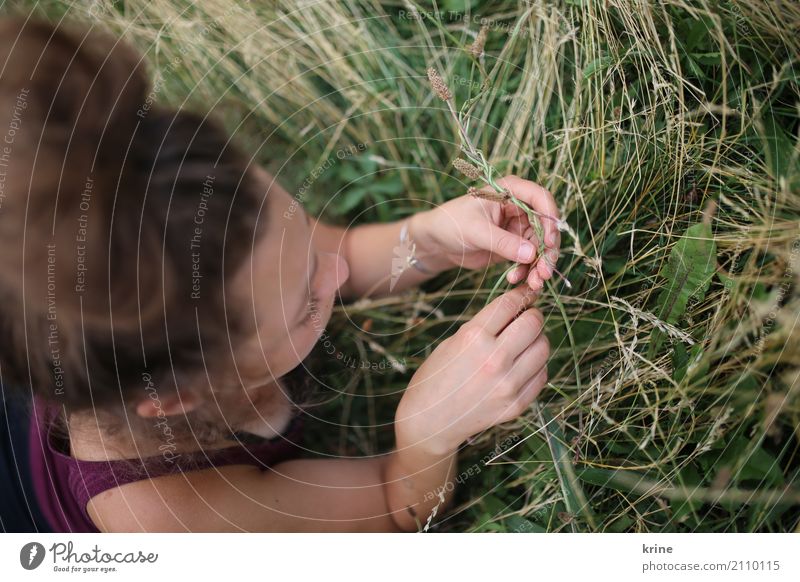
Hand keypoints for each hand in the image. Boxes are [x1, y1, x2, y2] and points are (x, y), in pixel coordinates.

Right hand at [394, 285, 549, 455]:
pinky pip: (541, 375)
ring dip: (537, 340)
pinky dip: (535, 366)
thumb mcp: (454, 342)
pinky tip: (521, 366)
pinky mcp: (516, 405)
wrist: (429, 421)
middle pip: (534, 324)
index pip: (510, 304)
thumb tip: (518, 311)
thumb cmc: (437, 377)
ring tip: (524, 344)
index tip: (525, 295)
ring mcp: (508, 385)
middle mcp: (494, 360)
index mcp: (474, 338)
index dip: (521, 295)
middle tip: (527, 318)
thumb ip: (486, 327)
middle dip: (533, 315)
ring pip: (543, 348)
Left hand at [410, 175, 561, 291]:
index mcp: (511, 190)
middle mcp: (520, 207)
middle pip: (546, 227)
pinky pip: (529, 258)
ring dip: (540, 265)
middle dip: (547, 251)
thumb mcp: (476, 231)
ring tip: (533, 283)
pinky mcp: (515, 245)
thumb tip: (532, 254)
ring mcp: (519, 227)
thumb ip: (503, 242)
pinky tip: (514, 279)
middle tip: (544, 273)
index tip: (550, 242)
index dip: (551, 220)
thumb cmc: (452, 223)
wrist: (439, 240)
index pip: (542, 199)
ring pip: (540, 245)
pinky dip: (527, 270)